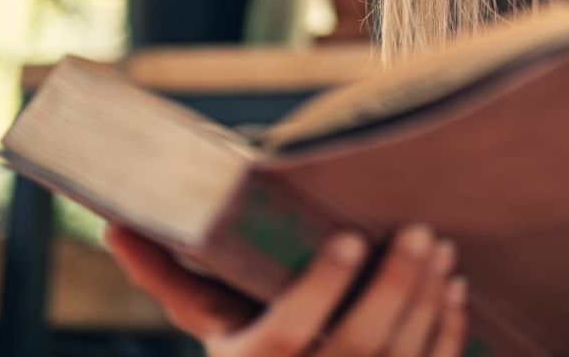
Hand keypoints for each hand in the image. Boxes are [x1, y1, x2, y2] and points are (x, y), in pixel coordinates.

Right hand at [103, 221, 469, 355]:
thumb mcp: (210, 326)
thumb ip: (169, 278)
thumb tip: (115, 224)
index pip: (287, 333)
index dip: (321, 288)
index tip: (347, 238)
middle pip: (356, 347)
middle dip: (395, 288)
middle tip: (420, 233)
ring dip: (427, 304)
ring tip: (440, 250)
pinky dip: (446, 334)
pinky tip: (454, 290)